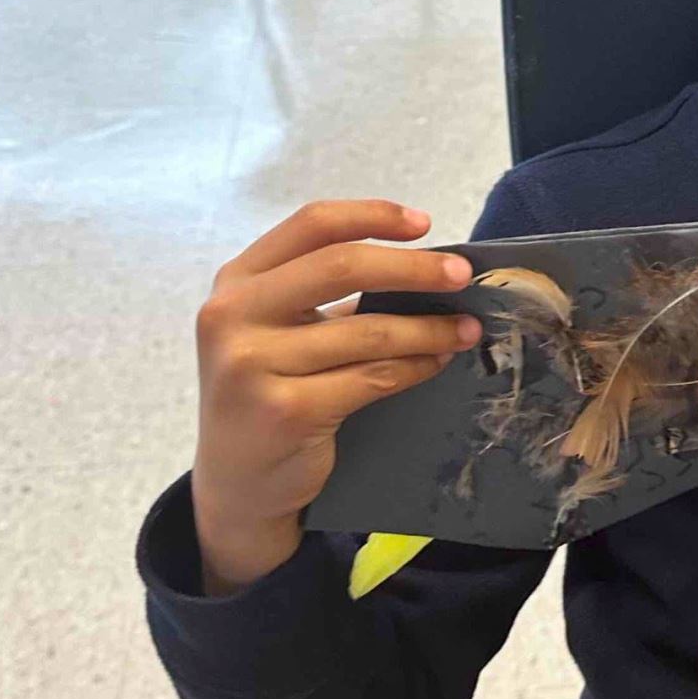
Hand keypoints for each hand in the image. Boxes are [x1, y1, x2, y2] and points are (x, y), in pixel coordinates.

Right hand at [191, 200, 480, 593]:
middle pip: (342, 265)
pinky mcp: (284, 411)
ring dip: (428, 328)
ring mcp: (252, 364)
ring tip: (465, 329)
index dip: (373, 215)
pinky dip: (414, 366)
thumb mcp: (278, 330)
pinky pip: (371, 377)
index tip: (424, 224)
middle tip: (461, 275)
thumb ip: (327, 293)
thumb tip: (426, 266)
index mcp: (237, 280)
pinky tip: (435, 362)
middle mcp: (233, 314)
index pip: (312, 224)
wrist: (237, 483)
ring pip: (368, 331)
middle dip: (414, 268)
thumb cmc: (271, 391)